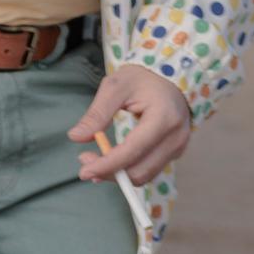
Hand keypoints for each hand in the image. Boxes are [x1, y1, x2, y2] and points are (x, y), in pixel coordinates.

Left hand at [70, 64, 192, 185]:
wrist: (170, 78)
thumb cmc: (141, 79)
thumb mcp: (115, 87)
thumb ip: (96, 114)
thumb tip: (75, 137)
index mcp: (164, 118)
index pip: (133, 151)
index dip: (107, 165)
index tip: (84, 171)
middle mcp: (175, 138)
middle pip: (140, 170)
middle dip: (109, 172)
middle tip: (84, 159)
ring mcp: (178, 147)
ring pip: (145, 175)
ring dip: (117, 174)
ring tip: (94, 160)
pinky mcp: (174, 152)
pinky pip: (150, 169)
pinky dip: (128, 170)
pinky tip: (110, 162)